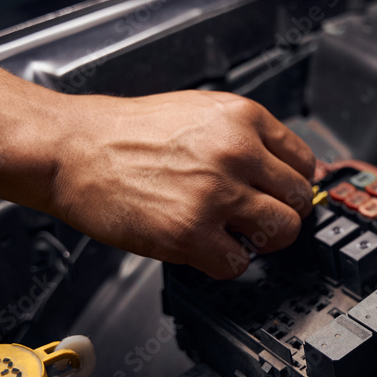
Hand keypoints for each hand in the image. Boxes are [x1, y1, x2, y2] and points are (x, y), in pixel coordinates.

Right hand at [48, 90, 314, 278]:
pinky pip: (238, 264)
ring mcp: (216, 194)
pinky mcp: (190, 233)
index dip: (292, 184)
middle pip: (299, 201)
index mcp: (242, 118)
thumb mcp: (201, 113)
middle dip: (281, 214)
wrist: (73, 148)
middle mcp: (236, 153)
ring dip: (260, 241)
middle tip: (257, 219)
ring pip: (281, 233)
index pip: (304, 162)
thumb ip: (247, 138)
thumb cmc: (127, 133)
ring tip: (233, 234)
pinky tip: (203, 246)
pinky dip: (224, 262)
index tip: (281, 195)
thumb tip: (287, 170)